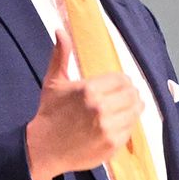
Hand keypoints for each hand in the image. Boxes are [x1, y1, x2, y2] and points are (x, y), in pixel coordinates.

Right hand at [26, 27, 147, 179]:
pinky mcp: (112, 145)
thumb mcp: (53, 82)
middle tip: (121, 98)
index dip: (121, 81)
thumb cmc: (49, 113)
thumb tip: (60, 31)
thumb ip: (61, 55)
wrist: (43, 148)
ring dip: (131, 109)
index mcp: (89, 90)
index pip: (122, 79)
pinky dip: (126, 126)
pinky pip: (130, 130)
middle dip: (129, 94)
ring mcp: (108, 128)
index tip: (116, 86)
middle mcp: (101, 108)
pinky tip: (114, 125)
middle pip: (132, 94)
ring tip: (121, 110)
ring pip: (135, 112)